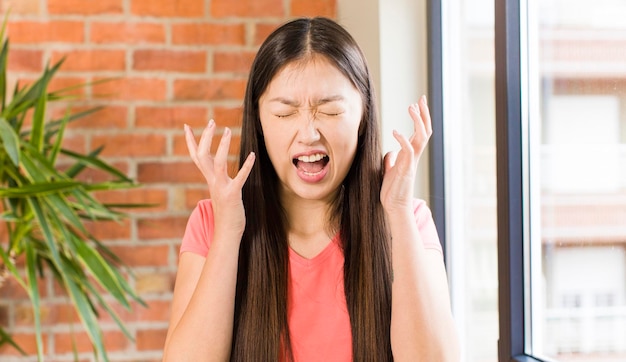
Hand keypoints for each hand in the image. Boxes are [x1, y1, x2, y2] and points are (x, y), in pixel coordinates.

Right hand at [185, 120, 255, 237]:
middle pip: (203, 155)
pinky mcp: (233, 195)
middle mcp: (212, 181)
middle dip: (205, 138)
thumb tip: (216, 170)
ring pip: (218, 163)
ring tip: (228, 130)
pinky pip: (240, 178)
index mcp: (209, 179)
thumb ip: (217, 180)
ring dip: (223, 146)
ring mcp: (221, 188)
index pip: (196, 156)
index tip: (186, 126)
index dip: (191, 142)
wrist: (226, 233)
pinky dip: (245, 166)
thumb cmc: (226, 212)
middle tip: (211, 121)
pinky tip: (252, 155)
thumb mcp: (219, 191)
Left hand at [380, 96, 431, 213]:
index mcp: (410, 155)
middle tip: (420, 99)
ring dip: (417, 122)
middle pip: (425, 131)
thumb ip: (391, 160)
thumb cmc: (392, 190)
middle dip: (424, 114)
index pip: (419, 132)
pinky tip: (395, 132)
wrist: (394, 206)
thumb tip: (390, 152)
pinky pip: (408, 150)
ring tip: (411, 108)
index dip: (420, 118)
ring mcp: (411, 162)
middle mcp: (414, 156)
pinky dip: (403, 139)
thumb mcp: (389, 171)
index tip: (417, 103)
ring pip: (421, 137)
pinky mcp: (406, 169)